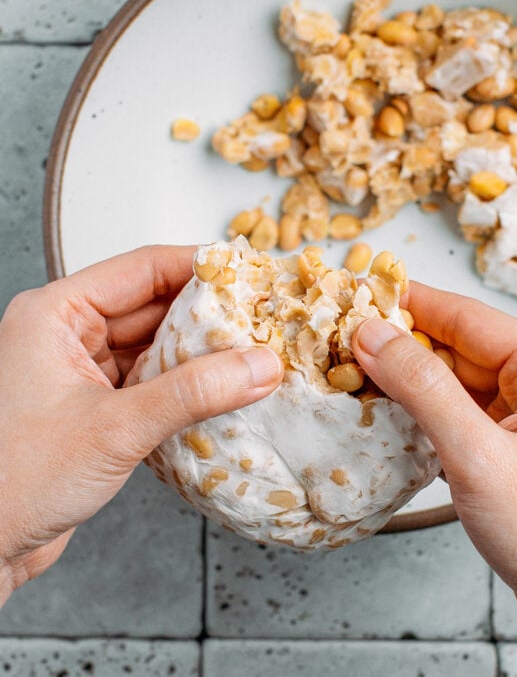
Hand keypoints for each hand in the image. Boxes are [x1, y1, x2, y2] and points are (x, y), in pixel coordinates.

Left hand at [0, 246, 281, 605]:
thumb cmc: (11, 481)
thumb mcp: (114, 428)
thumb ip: (192, 393)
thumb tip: (256, 366)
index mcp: (55, 313)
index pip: (142, 268)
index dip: (199, 267)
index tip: (247, 275)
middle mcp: (66, 334)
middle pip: (153, 305)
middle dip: (207, 316)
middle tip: (259, 321)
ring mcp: (80, 371)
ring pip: (155, 345)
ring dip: (199, 355)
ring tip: (249, 358)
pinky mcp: (94, 408)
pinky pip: (150, 381)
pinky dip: (184, 387)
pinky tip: (219, 394)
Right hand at [353, 282, 516, 675]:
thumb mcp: (477, 455)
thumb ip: (422, 387)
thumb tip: (374, 335)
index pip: (467, 316)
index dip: (408, 304)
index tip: (357, 296)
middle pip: (462, 349)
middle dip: (405, 353)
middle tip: (345, 354)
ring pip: (461, 385)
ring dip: (415, 390)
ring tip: (360, 389)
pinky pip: (469, 418)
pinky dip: (433, 421)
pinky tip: (398, 429)